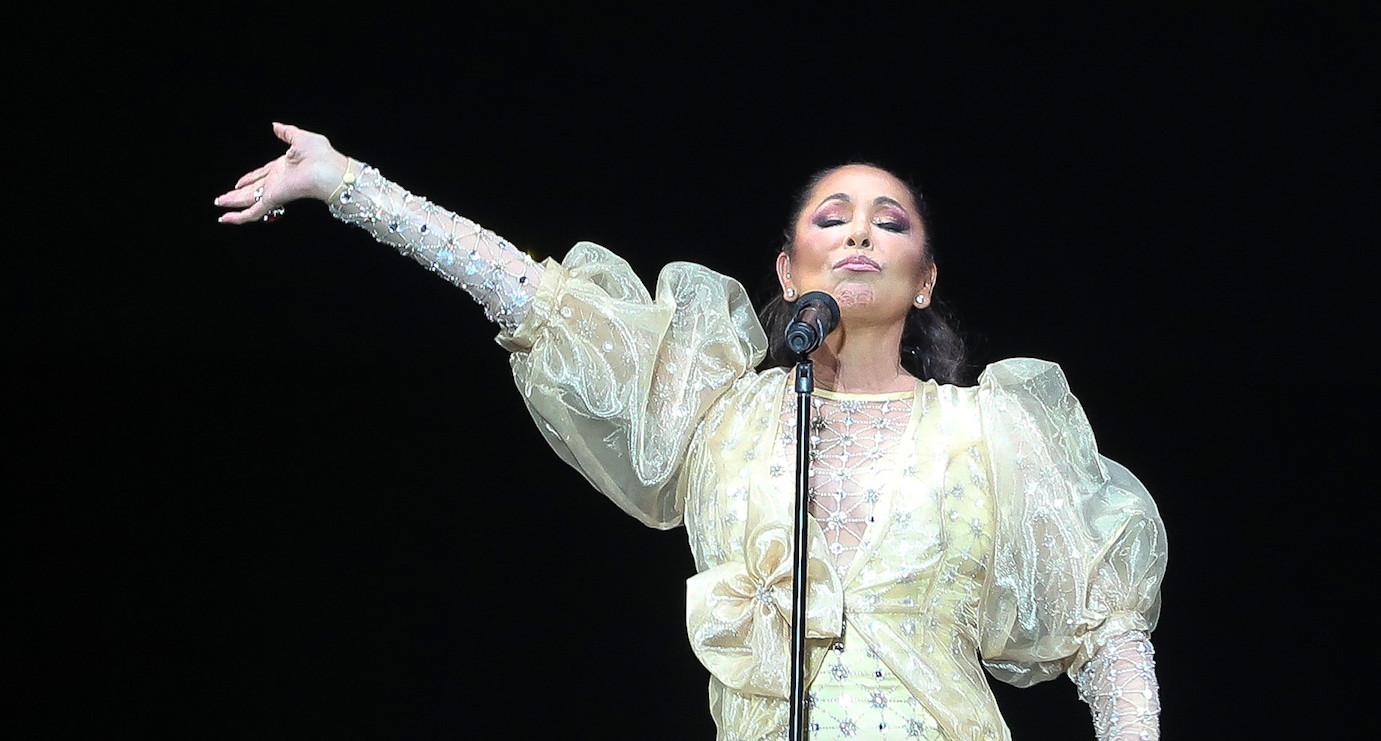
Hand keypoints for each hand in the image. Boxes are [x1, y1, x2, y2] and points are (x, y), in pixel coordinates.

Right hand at [215, 122, 348, 223]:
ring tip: (219, 205)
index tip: (238, 183)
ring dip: (233, 204)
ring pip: (249, 201)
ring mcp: (274, 191)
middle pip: (252, 190)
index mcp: (283, 167)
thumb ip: (286, 132)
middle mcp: (277, 181)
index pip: (261, 175)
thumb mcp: (300, 138)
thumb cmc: (322, 155)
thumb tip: (275, 126)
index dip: (249, 179)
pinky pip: (253, 212)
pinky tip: (225, 218)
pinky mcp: (273, 200)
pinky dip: (238, 217)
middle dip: (236, 195)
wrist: (329, 170)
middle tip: (222, 199)